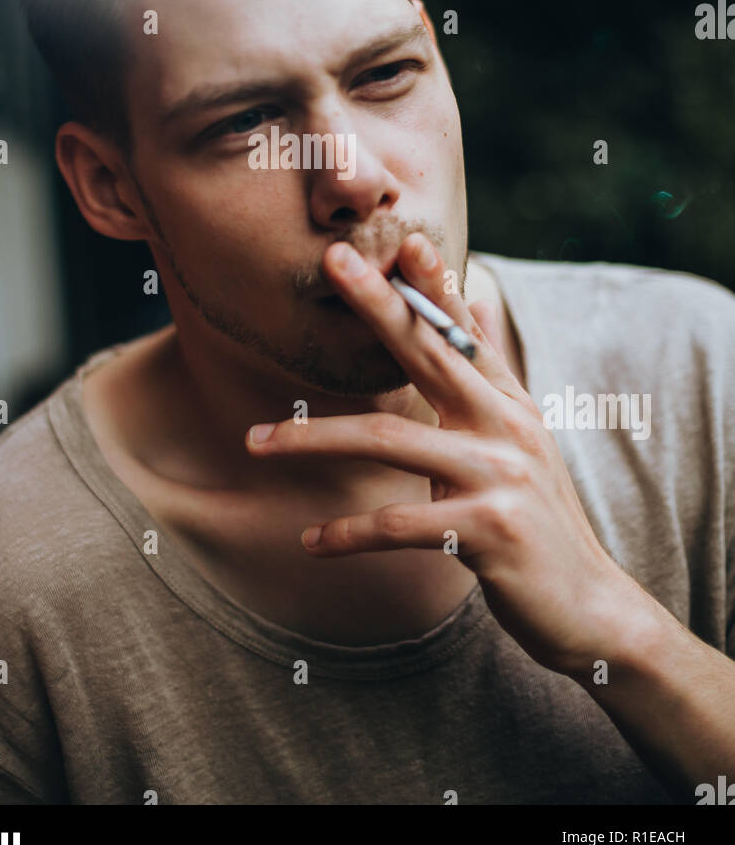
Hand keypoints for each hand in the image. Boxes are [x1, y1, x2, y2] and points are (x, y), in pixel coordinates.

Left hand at [245, 233, 647, 676]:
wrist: (590, 606)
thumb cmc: (537, 523)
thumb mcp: (519, 442)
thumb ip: (488, 380)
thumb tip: (470, 305)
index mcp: (509, 404)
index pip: (464, 331)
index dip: (433, 283)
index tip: (400, 238)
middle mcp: (507, 428)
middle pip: (430, 353)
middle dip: (378, 305)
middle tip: (333, 261)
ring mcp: (500, 476)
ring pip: (390, 440)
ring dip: (314, 438)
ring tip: (255, 440)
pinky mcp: (488, 530)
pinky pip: (398, 523)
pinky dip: (347, 534)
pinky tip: (310, 542)